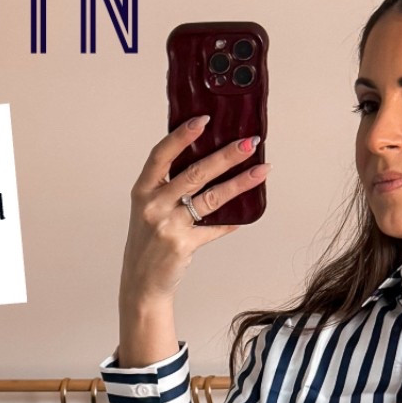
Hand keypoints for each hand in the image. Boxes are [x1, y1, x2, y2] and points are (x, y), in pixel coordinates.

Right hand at [120, 116, 268, 307]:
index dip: (182, 136)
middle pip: (194, 173)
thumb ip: (169, 186)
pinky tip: (247, 213)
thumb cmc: (148, 242)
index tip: (203, 120)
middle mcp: (154, 205)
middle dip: (226, 156)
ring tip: (261, 171)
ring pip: (211, 198)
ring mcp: (169, 226)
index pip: (161, 155)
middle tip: (249, 143)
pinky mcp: (183, 245)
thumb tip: (207, 161)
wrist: (141, 282)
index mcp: (143, 190)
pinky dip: (232, 221)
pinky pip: (215, 228)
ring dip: (239, 183)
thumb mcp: (149, 208)